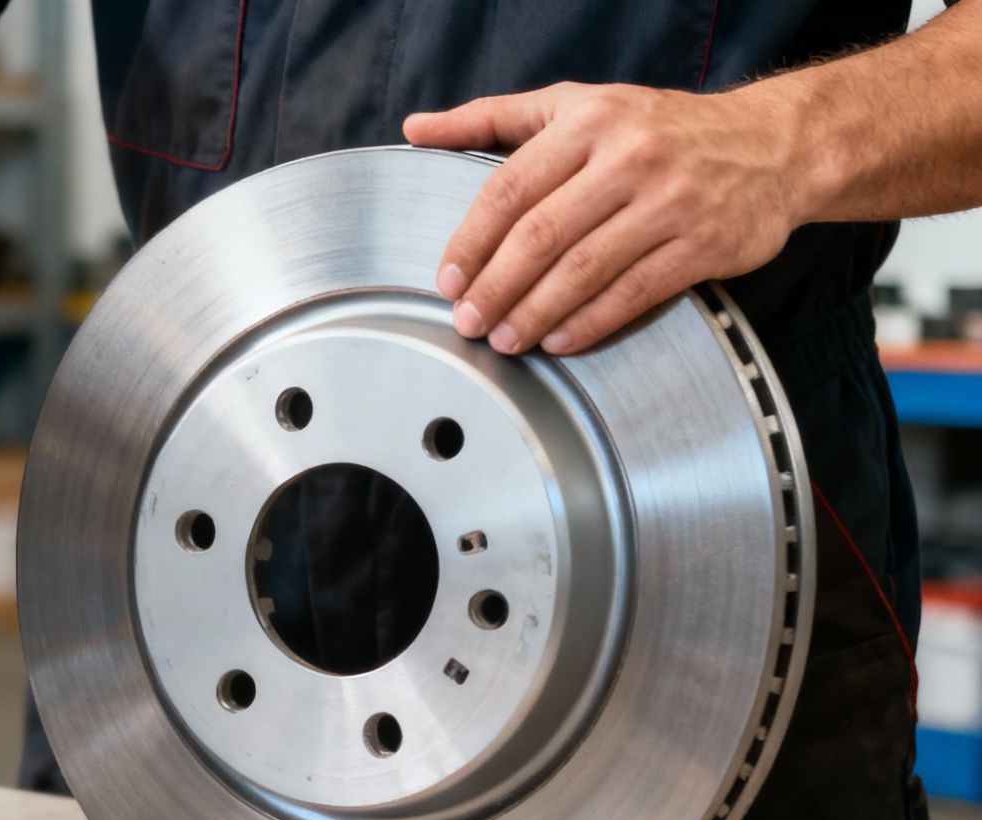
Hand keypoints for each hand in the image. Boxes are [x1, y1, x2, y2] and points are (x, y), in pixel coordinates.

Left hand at [402, 82, 807, 354]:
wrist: (775, 143)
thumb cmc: (659, 127)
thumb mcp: (575, 105)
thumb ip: (491, 118)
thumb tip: (415, 129)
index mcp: (590, 121)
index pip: (511, 188)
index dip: (471, 241)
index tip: (447, 279)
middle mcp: (631, 157)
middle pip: (542, 235)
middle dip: (495, 287)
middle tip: (467, 321)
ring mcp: (671, 201)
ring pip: (585, 269)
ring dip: (535, 313)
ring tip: (504, 339)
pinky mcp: (705, 243)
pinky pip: (635, 292)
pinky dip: (591, 323)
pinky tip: (560, 341)